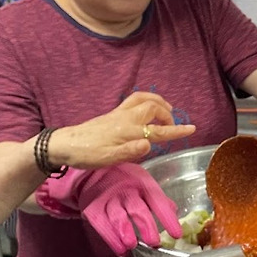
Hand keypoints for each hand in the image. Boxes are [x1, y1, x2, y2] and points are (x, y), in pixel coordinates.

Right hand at [38, 163, 182, 254]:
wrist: (92, 171)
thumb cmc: (124, 179)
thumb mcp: (143, 182)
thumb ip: (158, 200)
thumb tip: (174, 213)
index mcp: (142, 183)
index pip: (158, 200)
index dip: (167, 217)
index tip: (176, 234)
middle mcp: (126, 191)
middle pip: (137, 208)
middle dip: (146, 225)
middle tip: (153, 241)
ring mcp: (108, 200)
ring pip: (117, 217)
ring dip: (125, 231)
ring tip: (131, 244)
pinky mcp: (93, 209)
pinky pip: (101, 224)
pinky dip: (111, 239)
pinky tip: (120, 249)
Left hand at [50, 92, 194, 168]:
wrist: (64, 144)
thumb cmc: (87, 154)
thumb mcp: (108, 158)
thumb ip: (130, 151)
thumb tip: (149, 143)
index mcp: (128, 130)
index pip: (157, 130)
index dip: (176, 131)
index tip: (192, 129)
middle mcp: (125, 118)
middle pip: (153, 107)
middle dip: (167, 114)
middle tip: (173, 126)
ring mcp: (118, 113)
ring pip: (143, 99)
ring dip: (158, 102)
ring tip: (167, 110)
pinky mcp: (113, 114)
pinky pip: (134, 100)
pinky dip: (146, 100)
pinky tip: (146, 109)